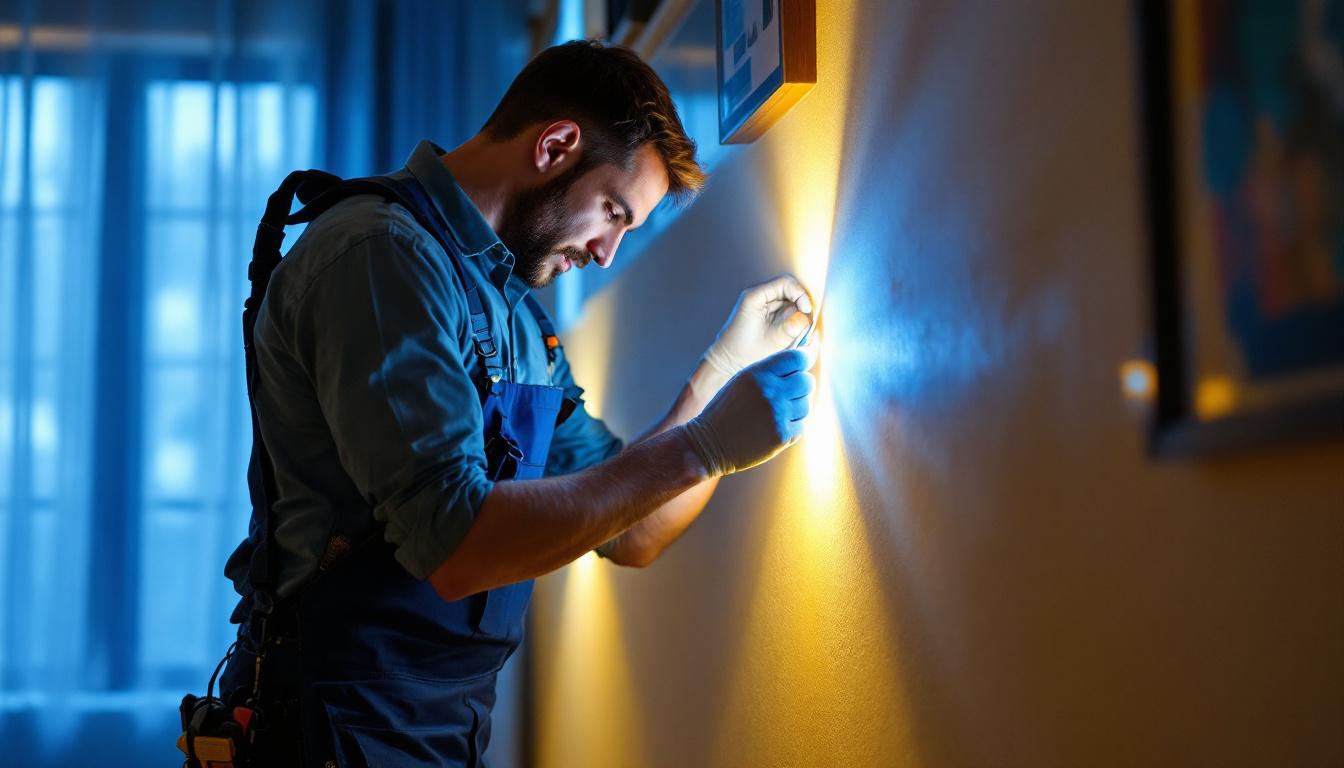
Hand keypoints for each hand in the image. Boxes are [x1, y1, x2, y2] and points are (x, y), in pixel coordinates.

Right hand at [682, 346, 817, 476]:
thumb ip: (769, 371)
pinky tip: (774, 427)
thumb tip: (801, 361)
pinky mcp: (782, 436)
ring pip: (806, 405)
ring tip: (775, 413)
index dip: (806, 358)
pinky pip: (801, 425)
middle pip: (807, 381)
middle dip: (801, 385)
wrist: (708, 444)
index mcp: (758, 374)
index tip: (806, 361)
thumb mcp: (742, 381)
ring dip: (796, 408)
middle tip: (790, 391)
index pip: (797, 358)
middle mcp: (771, 392)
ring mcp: (778, 415)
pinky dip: (792, 426)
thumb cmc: (725, 410)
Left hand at [701, 275, 814, 379]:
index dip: (800, 294)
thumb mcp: (773, 341)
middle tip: (806, 321)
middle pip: (790, 289)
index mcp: (755, 297)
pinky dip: (793, 319)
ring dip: (798, 313)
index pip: (785, 283)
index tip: (807, 310)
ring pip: (789, 300)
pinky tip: (793, 332)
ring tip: (799, 329)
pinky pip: (785, 310)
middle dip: (801, 304)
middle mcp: (758, 296)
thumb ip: (792, 327)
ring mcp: (762, 304)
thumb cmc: (745, 352)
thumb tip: (807, 317)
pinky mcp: (766, 313)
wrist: (728, 361)